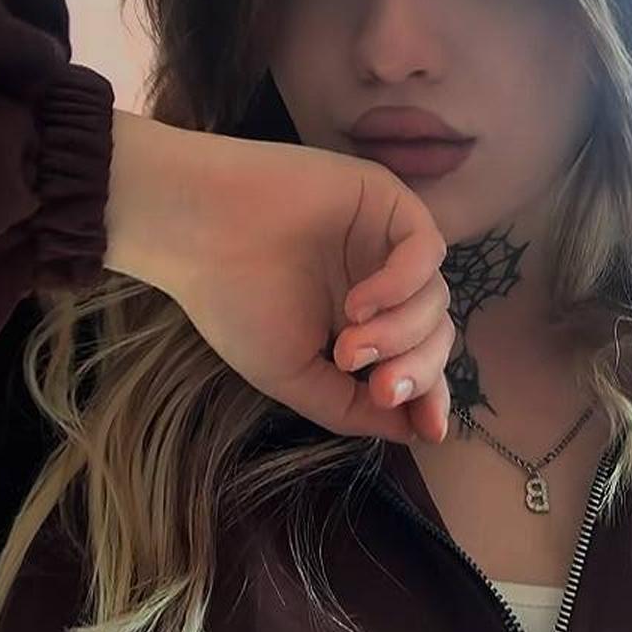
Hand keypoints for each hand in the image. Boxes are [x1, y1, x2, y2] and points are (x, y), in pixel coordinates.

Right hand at [160, 131, 454, 444]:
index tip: (431, 430)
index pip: (417, 359)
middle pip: (435, 332)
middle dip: (418, 371)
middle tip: (379, 388)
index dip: (431, 394)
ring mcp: (384, 240)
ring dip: (402, 334)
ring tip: (348, 347)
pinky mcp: (386, 200)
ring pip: (435, 297)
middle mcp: (380, 280)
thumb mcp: (293, 374)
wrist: (195, 230)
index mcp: (362, 321)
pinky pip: (426, 249)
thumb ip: (350, 407)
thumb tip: (414, 430)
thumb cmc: (233, 301)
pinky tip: (357, 305)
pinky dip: (402, 285)